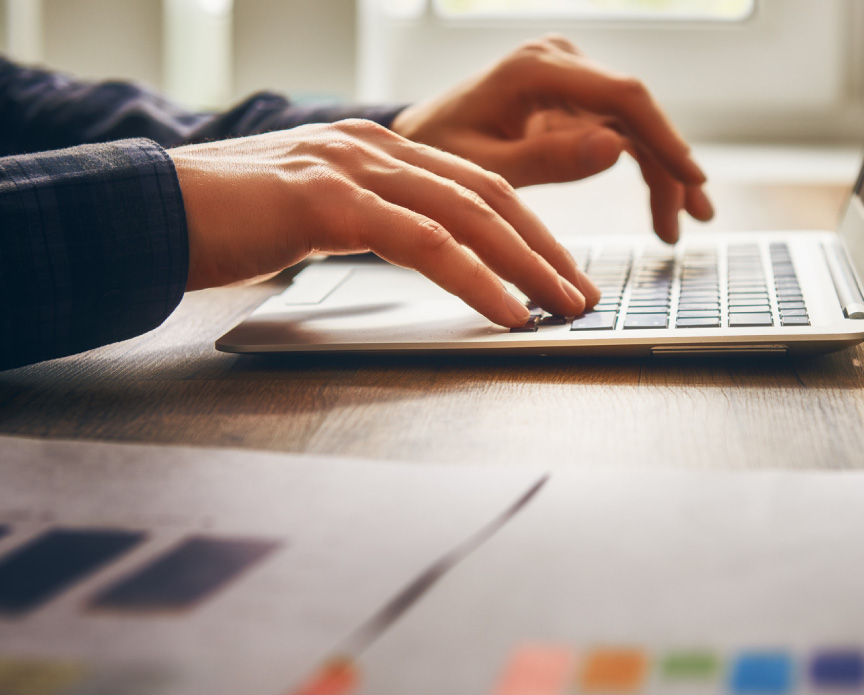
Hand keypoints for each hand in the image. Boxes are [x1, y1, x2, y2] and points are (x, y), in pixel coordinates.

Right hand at [170, 119, 598, 327]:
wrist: (143, 211)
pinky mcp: (328, 200)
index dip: (529, 230)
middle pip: (489, 195)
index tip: (563, 271)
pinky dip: (475, 278)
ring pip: (469, 214)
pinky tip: (507, 311)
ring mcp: (352, 167)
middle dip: (545, 249)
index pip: (477, 185)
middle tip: (583, 293)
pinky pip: (424, 241)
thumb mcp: (314, 216)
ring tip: (564, 307)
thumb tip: (423, 257)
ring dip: (527, 266)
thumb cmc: (224, 223)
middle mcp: (373, 147)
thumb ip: (369, 223)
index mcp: (375, 147)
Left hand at [391, 35, 713, 242]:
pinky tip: (662, 206)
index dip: (664, 138)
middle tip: (692, 218)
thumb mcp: (485, 169)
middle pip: (637, 111)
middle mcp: (559, 62)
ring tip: (678, 226)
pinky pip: (621, 131)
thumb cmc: (438, 154)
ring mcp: (569, 77)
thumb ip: (547, 161)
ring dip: (662, 173)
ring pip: (636, 124)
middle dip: (670, 165)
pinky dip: (643, 167)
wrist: (416, 141)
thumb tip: (615, 149)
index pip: (622, 96)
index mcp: (535, 69)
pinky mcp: (574, 97)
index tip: (692, 179)